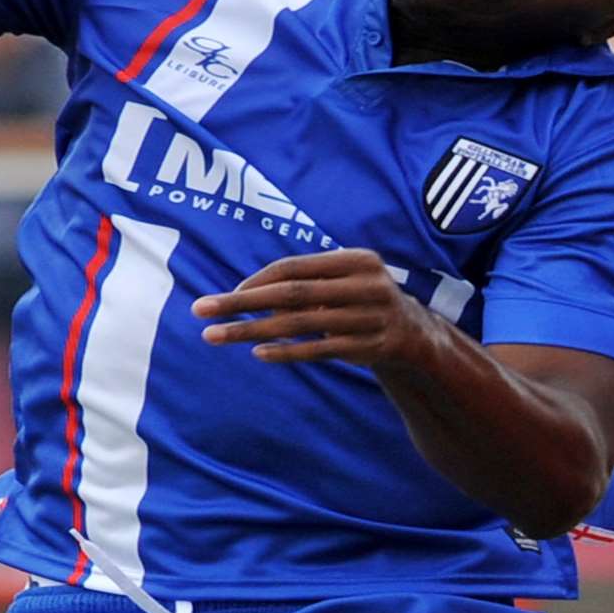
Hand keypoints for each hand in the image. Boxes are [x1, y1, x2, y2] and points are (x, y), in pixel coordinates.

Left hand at [192, 248, 433, 365]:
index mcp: (358, 260)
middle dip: (242, 303)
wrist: (411, 332)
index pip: (295, 267)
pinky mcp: (370, 347)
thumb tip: (242, 294)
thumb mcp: (341, 281)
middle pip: (292, 294)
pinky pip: (319, 350)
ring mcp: (370, 318)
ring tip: (216, 336)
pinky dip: (287, 351)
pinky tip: (258, 352)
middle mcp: (367, 286)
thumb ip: (303, 283)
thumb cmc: (359, 299)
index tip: (225, 294)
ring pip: (300, 325)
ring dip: (252, 331)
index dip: (257, 281)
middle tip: (202, 310)